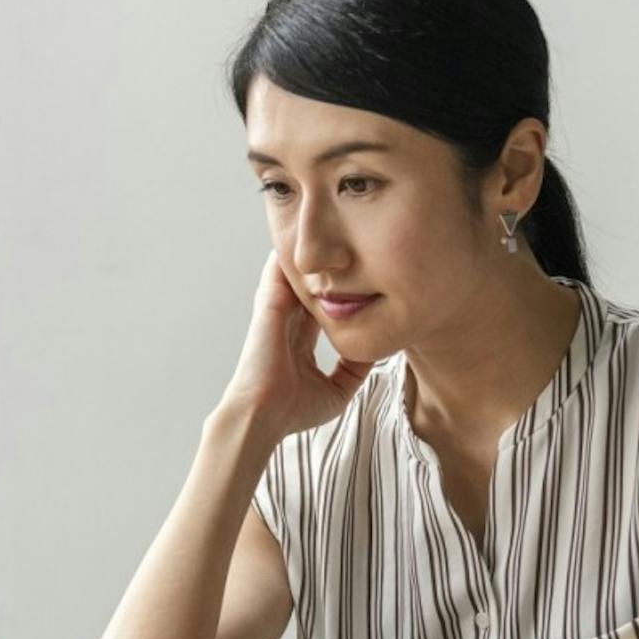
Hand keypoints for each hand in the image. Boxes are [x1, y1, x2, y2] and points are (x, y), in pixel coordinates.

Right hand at [217, 250, 376, 439]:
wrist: (264, 414)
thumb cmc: (293, 409)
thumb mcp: (338, 390)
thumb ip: (355, 370)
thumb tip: (374, 351)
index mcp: (299, 340)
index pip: (322, 307)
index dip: (340, 292)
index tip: (362, 277)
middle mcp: (288, 321)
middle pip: (311, 285)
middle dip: (328, 267)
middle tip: (350, 239)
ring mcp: (278, 311)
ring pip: (297, 274)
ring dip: (312, 256)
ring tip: (328, 224)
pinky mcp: (270, 304)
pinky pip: (280, 270)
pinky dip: (292, 253)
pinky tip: (306, 231)